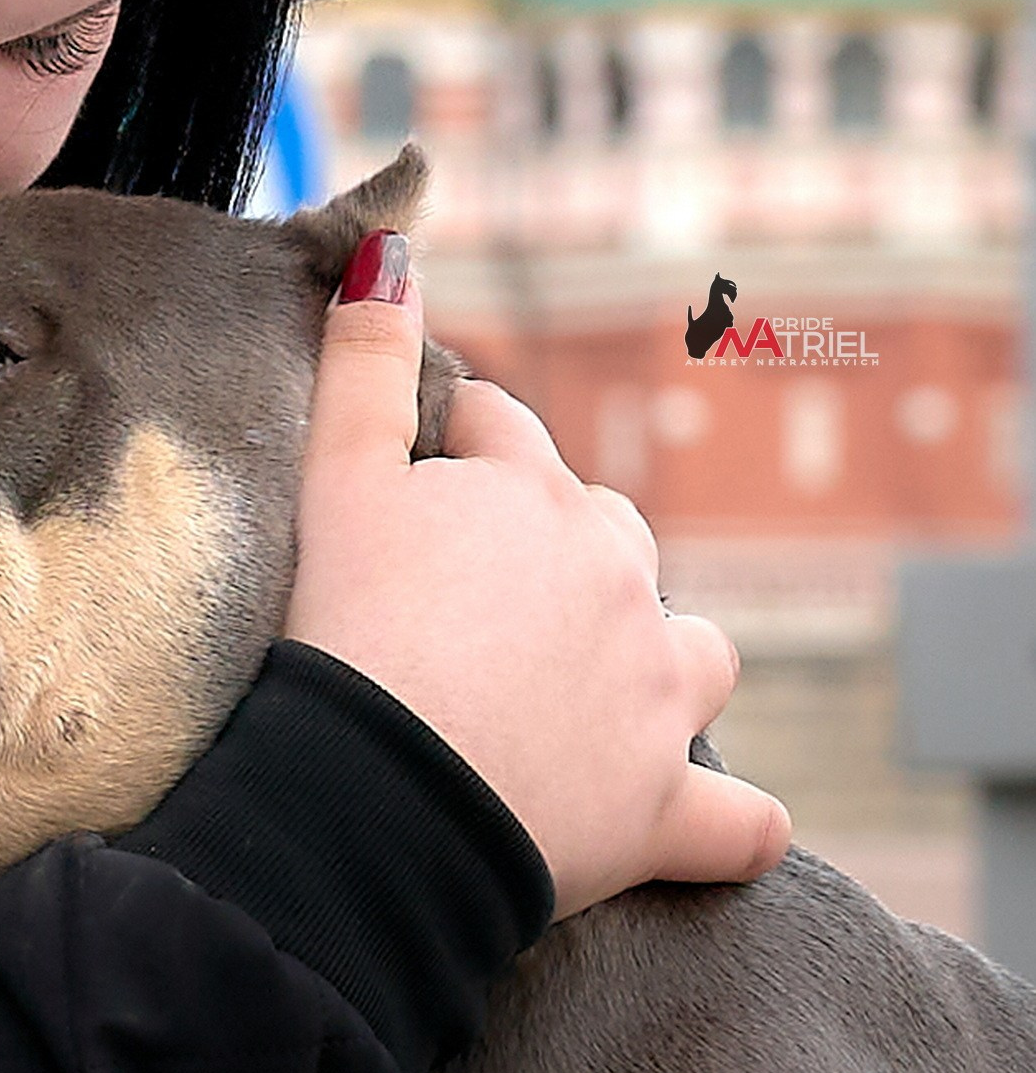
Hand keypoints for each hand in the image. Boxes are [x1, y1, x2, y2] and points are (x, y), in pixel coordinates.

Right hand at [282, 248, 790, 919]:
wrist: (375, 802)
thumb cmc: (345, 632)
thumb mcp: (334, 480)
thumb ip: (361, 361)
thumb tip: (389, 248)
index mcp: (537, 498)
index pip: (504, 434)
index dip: (456, 448)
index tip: (411, 483)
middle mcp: (619, 582)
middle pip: (610, 533)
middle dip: (562, 549)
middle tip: (476, 600)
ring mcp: (656, 698)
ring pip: (698, 654)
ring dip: (664, 661)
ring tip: (598, 689)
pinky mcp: (665, 810)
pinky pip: (737, 818)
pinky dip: (726, 821)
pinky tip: (712, 824)